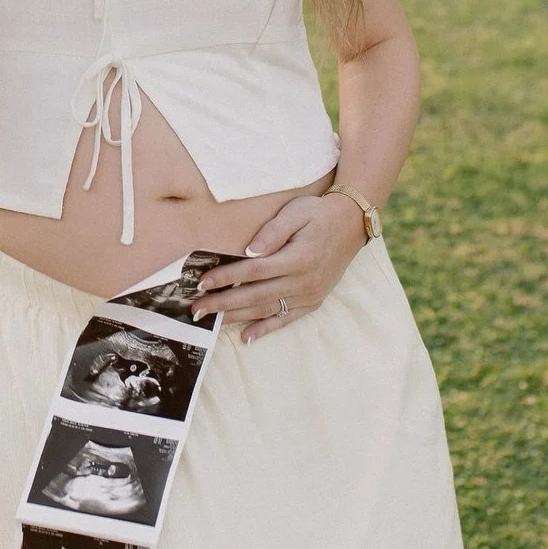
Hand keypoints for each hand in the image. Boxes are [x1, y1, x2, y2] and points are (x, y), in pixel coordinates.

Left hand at [190, 193, 366, 342]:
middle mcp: (304, 282)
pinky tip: (245, 337)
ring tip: (211, 322)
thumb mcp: (296, 211)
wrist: (351, 224)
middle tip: (196, 310)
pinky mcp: (313, 302)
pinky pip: (285, 320)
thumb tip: (249, 251)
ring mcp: (309, 295)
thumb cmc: (319, 213)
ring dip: (236, 317)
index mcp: (299, 258)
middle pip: (255, 295)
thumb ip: (273, 231)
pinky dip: (265, 329)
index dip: (226, 278)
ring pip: (266, 310)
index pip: (253, 271)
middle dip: (223, 303)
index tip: (202, 283)